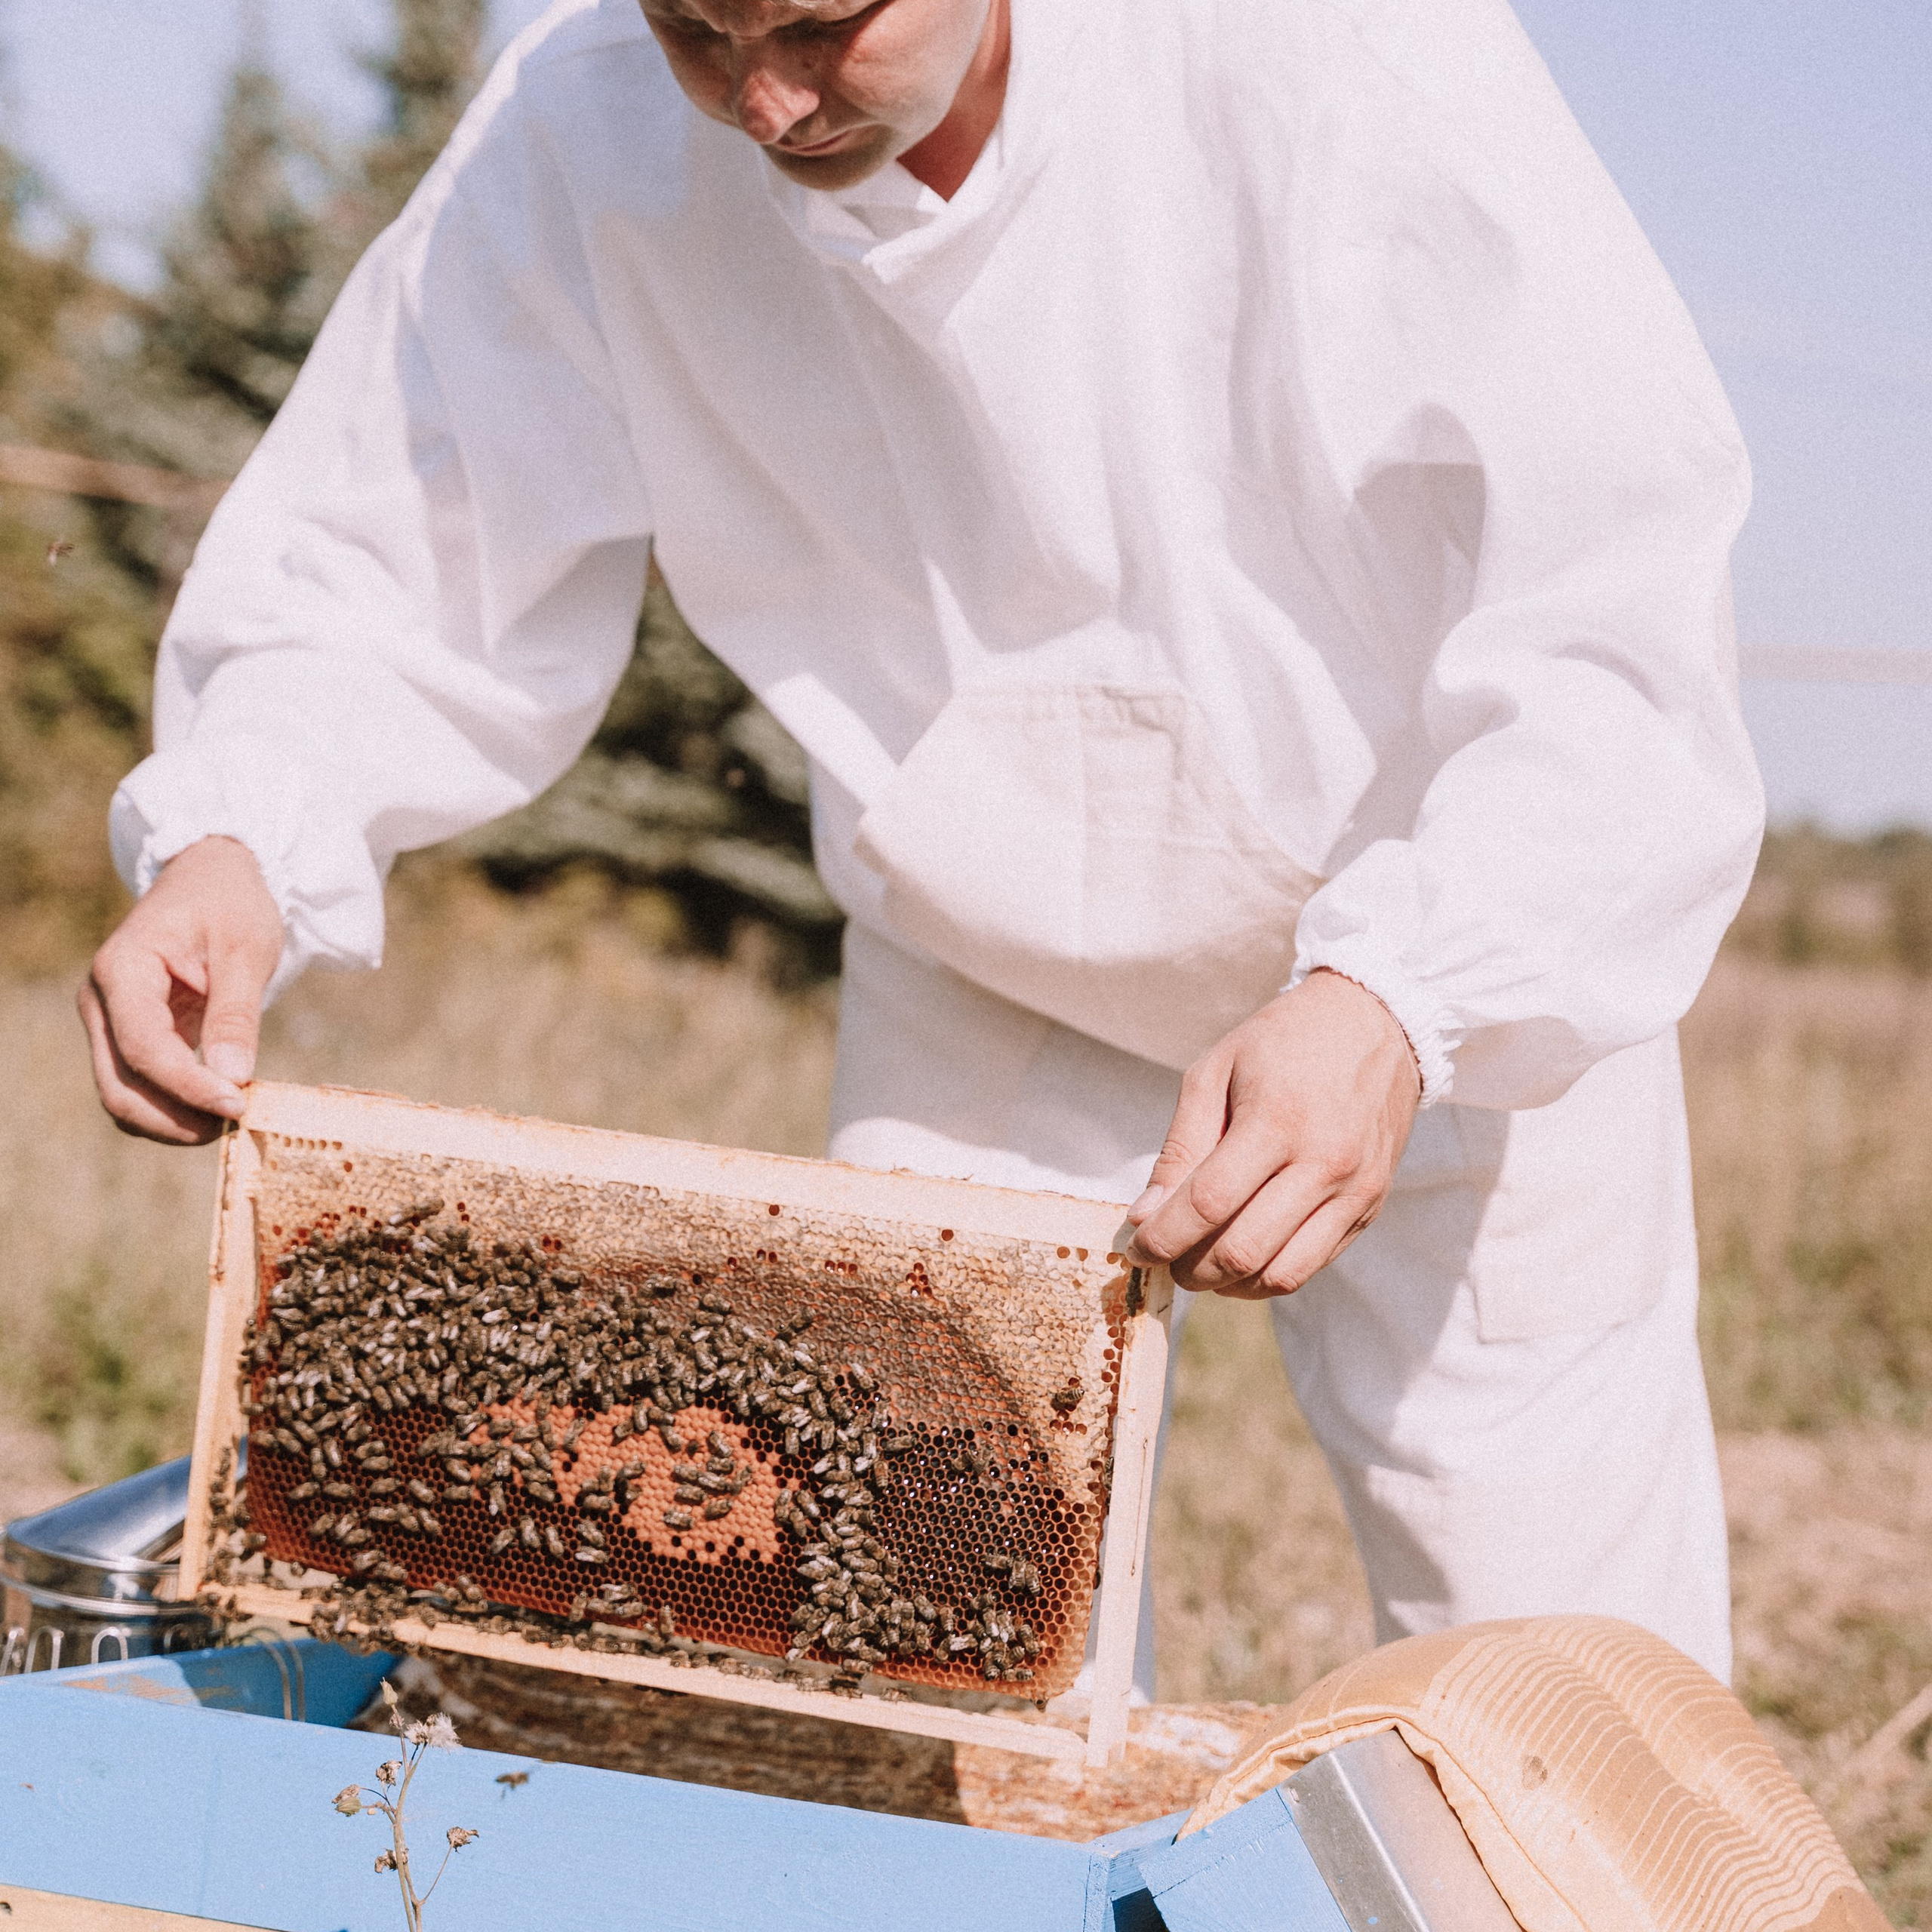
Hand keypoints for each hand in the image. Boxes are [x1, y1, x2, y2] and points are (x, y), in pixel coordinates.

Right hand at [77, 836, 283, 1144]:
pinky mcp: (127, 1035)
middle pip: (120, 1087)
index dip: (189, 1088)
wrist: (211, 879)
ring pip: (124, 1096)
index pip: (144, 1049)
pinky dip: (173, 1106)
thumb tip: (231, 1077)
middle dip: (175, 1118)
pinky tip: (217, 1105)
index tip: (239, 1104)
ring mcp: (108, 1022)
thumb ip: (235, 1014)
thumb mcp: (245, 949)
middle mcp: (101, 1001)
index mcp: (123, 970)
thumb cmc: (229, 904)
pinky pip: (139, 1085)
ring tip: (232, 1117)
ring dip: (173, 1120)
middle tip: (236, 1123)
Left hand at [1124, 970, 1420, 1297]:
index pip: (1209, 1203)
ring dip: (1228, 1285)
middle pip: (1243, 1250)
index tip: (1136, 1248)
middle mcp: (1324, 1163)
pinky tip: (1242, 1257)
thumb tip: (1145, 1216)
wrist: (1376, 1024)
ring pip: (1280, 1275)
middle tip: (1166, 1259)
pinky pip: (1311, 1266)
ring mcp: (1354, 1191)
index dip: (1163, 1237)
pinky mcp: (1370, 1208)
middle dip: (1189, 1269)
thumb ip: (1180, 1147)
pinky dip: (1267, 1276)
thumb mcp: (1215, 1072)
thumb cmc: (1283, 1042)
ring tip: (1201, 1264)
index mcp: (1278, 1120)